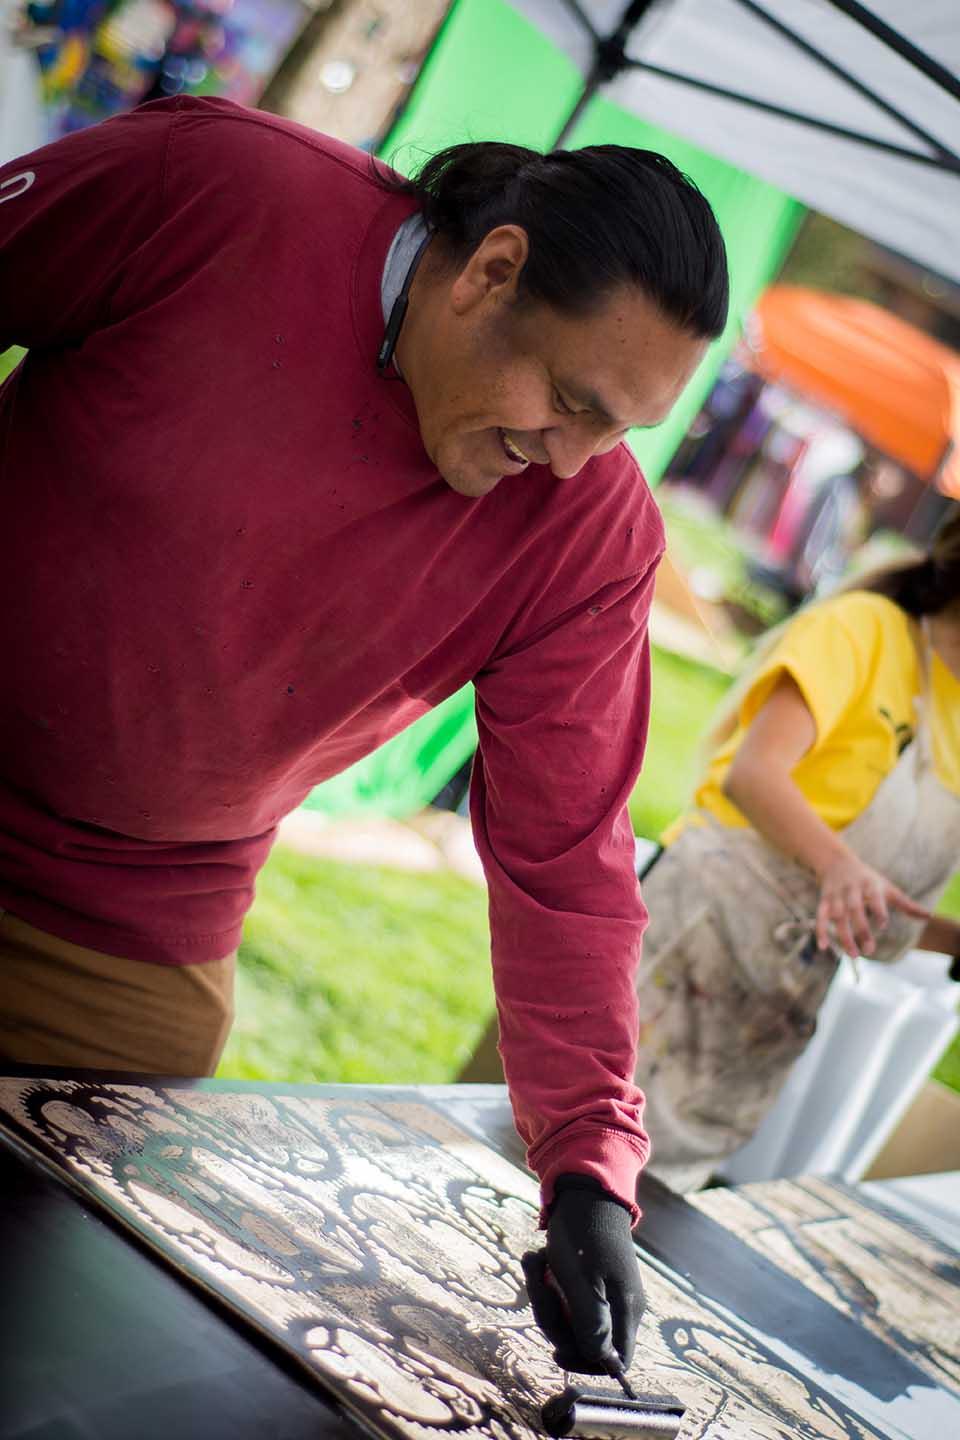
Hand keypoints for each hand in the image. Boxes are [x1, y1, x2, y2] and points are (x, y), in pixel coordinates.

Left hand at [522, 1175, 643, 1373]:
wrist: (583, 1190)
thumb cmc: (583, 1234)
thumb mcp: (581, 1279)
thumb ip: (591, 1322)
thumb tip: (600, 1361)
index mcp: (626, 1310)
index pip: (617, 1362)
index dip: (587, 1364)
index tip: (557, 1350)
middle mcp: (620, 1306)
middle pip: (585, 1341)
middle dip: (553, 1319)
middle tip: (539, 1286)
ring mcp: (604, 1293)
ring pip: (568, 1318)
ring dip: (543, 1294)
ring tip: (535, 1261)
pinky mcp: (589, 1280)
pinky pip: (564, 1297)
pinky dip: (547, 1282)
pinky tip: (539, 1258)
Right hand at [815, 851, 928, 956]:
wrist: (836, 862)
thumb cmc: (868, 879)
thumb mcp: (887, 888)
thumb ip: (906, 904)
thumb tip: (929, 917)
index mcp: (870, 885)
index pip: (874, 897)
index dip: (878, 910)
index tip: (883, 925)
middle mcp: (852, 889)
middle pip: (855, 910)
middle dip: (861, 930)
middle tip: (870, 951)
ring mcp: (836, 895)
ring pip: (838, 916)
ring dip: (844, 935)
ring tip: (854, 954)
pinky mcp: (824, 900)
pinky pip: (820, 916)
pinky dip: (821, 931)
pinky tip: (824, 947)